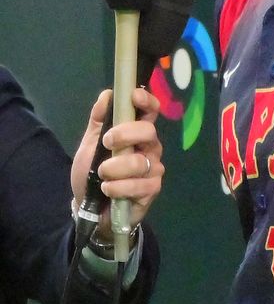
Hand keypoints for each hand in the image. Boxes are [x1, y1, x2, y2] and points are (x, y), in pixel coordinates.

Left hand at [71, 87, 163, 237]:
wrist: (89, 209)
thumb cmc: (92, 171)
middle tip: (107, 142)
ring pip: (140, 161)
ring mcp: (153, 168)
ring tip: (102, 174)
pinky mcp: (152, 189)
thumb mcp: (89, 144)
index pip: (150, 111)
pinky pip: (139, 185)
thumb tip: (108, 94)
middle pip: (148, 131)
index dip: (146, 101)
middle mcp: (150, 147)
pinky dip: (118, 187)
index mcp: (137, 132)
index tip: (133, 96)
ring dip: (115, 168)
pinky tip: (107, 189)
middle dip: (125, 134)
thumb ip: (98, 119)